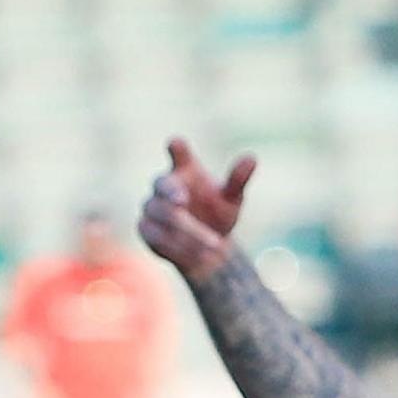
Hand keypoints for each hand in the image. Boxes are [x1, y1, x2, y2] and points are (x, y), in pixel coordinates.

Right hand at [138, 138, 257, 281]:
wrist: (206, 249)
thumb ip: (237, 180)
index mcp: (185, 170)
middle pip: (164, 186)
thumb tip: (251, 158)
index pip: (178, 153)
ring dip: (188, 231)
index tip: (174, 143)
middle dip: (171, 193)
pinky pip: (158, 236)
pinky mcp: (145, 228)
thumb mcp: (232, 199)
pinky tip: (199, 254)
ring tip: (215, 245)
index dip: (176, 148)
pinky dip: (179, 245)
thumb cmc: (218, 214)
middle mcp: (164, 185)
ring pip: (163, 215)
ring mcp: (151, 206)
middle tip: (183, 201)